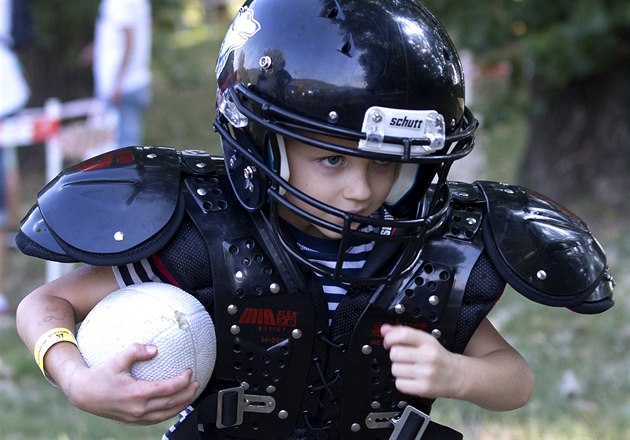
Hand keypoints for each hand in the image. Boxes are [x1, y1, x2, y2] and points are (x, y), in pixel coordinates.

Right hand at [62, 343, 199, 424]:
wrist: (83, 394)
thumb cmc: (100, 375)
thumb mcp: (117, 359)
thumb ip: (136, 351)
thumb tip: (154, 348)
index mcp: (136, 393)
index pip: (168, 389)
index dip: (182, 381)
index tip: (189, 372)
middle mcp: (138, 408)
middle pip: (171, 404)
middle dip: (188, 394)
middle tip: (197, 383)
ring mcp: (136, 417)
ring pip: (166, 414)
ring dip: (181, 405)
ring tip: (191, 394)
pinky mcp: (133, 420)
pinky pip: (156, 419)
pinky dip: (169, 412)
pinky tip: (174, 404)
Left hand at [381, 324, 459, 398]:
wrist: (457, 376)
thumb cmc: (439, 357)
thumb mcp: (424, 340)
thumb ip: (403, 333)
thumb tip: (384, 329)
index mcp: (428, 342)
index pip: (403, 335)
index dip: (390, 338)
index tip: (388, 342)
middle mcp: (428, 356)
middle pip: (395, 353)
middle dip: (395, 355)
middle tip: (404, 358)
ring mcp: (426, 373)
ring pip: (395, 369)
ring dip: (398, 369)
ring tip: (410, 369)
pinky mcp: (424, 388)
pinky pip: (399, 384)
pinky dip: (402, 382)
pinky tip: (411, 379)